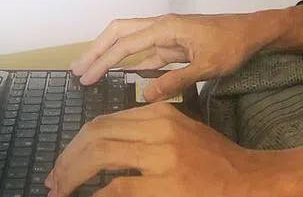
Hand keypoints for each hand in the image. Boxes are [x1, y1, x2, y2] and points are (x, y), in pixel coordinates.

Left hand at [43, 102, 258, 196]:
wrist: (248, 180)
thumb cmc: (213, 160)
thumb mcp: (179, 133)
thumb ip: (144, 133)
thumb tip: (100, 147)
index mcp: (160, 113)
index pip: (103, 122)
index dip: (75, 144)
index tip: (62, 163)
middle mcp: (159, 128)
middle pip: (96, 134)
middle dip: (67, 159)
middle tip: (53, 180)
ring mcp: (163, 157)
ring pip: (100, 155)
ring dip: (73, 175)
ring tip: (61, 191)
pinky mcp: (166, 185)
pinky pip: (118, 188)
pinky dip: (97, 195)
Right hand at [69, 13, 266, 101]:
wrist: (252, 33)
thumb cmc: (232, 45)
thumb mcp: (207, 66)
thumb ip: (176, 80)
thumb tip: (145, 95)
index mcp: (166, 27)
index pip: (125, 43)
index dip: (102, 60)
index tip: (84, 75)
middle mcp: (161, 27)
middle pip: (119, 33)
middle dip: (96, 50)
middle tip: (76, 70)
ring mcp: (166, 35)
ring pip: (130, 41)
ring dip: (109, 54)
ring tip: (89, 70)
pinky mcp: (173, 45)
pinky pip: (145, 52)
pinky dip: (130, 62)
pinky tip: (121, 74)